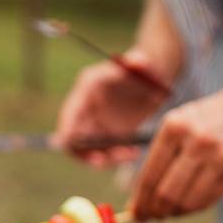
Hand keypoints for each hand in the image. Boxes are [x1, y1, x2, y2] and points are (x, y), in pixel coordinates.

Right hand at [54, 52, 168, 166]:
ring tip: (130, 154)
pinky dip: (117, 156)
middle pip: (75, 139)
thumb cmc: (146, 68)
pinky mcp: (109, 135)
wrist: (153, 79)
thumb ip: (140, 61)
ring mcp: (97, 123)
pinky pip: (107, 152)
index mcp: (87, 89)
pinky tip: (134, 153)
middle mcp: (87, 108)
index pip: (69, 116)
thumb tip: (138, 61)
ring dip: (105, 158)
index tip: (75, 147)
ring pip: (91, 149)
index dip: (68, 134)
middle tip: (105, 161)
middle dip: (86, 153)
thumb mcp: (145, 63)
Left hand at [130, 86, 222, 219]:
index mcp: (175, 127)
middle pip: (167, 193)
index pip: (150, 175)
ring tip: (169, 212)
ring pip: (188, 202)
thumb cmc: (205, 120)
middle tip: (150, 218)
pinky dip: (194, 208)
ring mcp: (220, 158)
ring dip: (175, 213)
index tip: (136, 214)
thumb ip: (157, 158)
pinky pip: (209, 201)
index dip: (140, 201)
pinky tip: (188, 205)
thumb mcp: (177, 124)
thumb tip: (138, 201)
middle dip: (155, 211)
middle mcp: (198, 142)